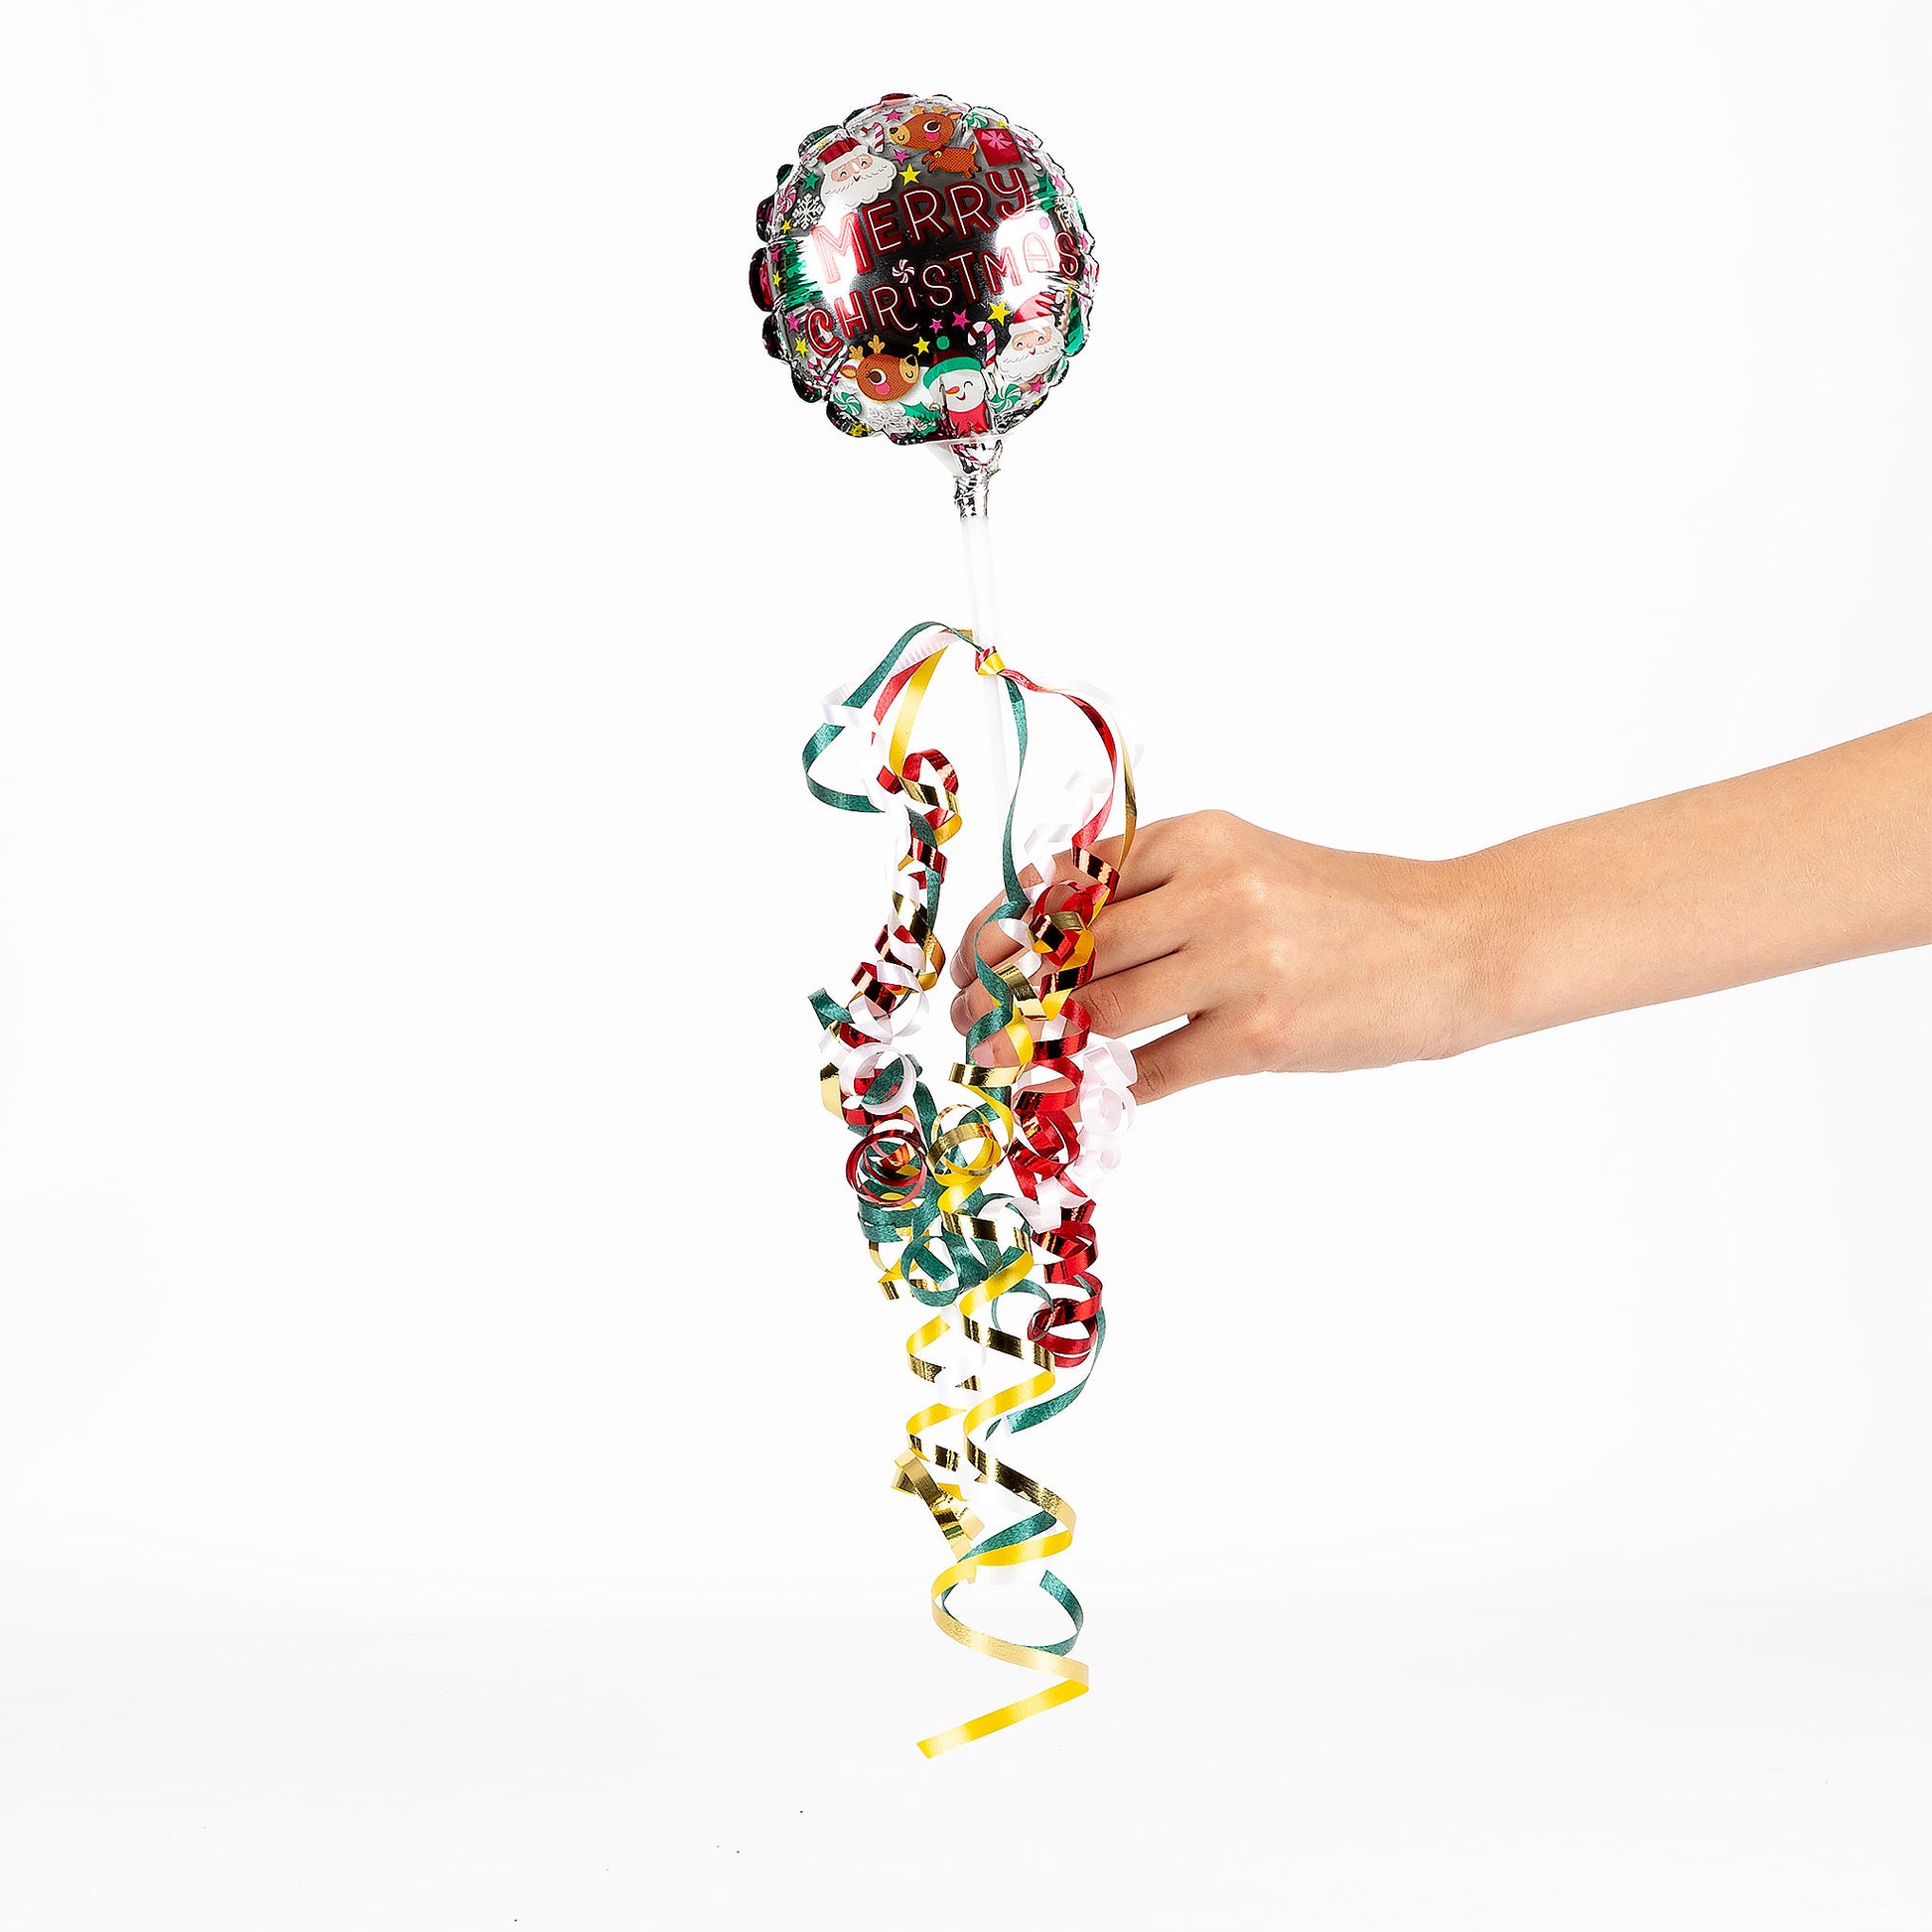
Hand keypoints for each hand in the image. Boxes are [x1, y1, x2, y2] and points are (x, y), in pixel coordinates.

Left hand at [947, 810, 1484, 1100]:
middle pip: (1073, 948)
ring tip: (1006, 1063)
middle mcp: (1213, 891)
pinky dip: (1113, 1087)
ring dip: (1042, 1045)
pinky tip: (1087, 1096)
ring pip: (1101, 1011)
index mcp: (1202, 838)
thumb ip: (1161, 895)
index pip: (1072, 881)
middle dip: (1006, 989)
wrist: (1458, 943)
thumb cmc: (1347, 910)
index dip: (1007, 925)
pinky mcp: (1261, 1034)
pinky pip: (1157, 1070)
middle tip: (966, 1020)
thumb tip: (1053, 941)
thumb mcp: (1250, 868)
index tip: (971, 958)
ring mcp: (1238, 963)